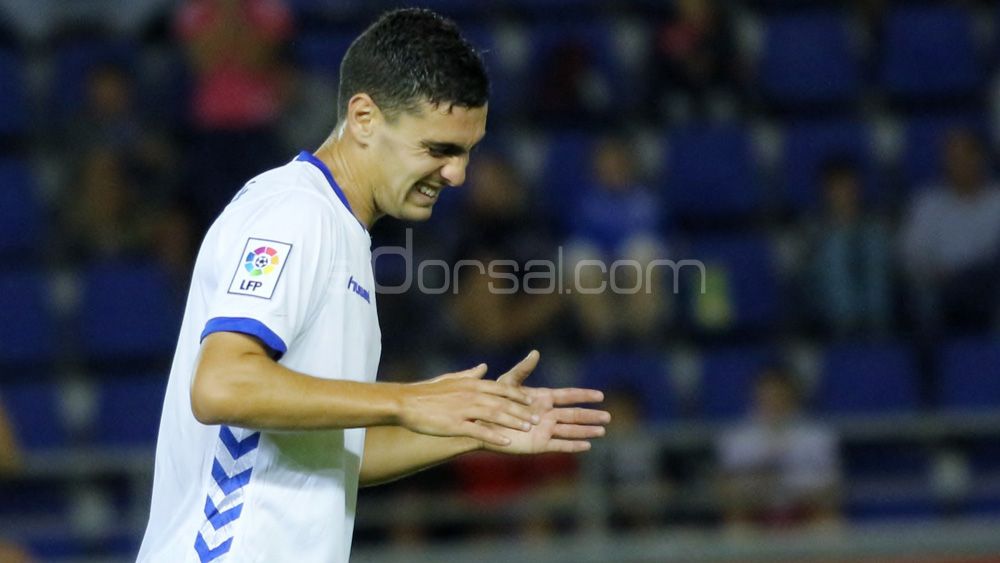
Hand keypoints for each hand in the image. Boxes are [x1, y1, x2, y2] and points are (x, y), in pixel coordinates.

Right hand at [397, 364, 537, 446]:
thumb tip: (483, 367)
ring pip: (495, 415)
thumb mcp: (450, 379)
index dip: (517, 395)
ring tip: (528, 429)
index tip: (531, 401)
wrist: (405, 403)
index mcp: (470, 384)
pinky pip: (479, 431)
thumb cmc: (426, 392)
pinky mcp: (455, 424)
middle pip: (502, 402)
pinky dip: (494, 436)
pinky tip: (507, 442)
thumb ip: (469, 374)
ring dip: (513, 422)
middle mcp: (470, 394)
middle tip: (537, 418)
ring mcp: (463, 410)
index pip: (500, 388)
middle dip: (521, 411)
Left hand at [483, 351, 610, 453]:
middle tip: (608, 417)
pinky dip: (573, 445)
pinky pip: (560, 445)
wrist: (481, 424)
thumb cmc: (492, 402)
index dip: (584, 396)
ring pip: (571, 430)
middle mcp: (547, 415)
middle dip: (591, 416)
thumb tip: (535, 352)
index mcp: (543, 399)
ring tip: (602, 431)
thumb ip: (523, 370)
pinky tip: (587, 446)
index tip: (600, 395)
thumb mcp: (508, 383)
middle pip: (574, 415)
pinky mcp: (539, 444)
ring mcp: (544, 430)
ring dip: (586, 431)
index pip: (568, 396)